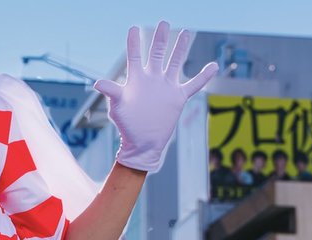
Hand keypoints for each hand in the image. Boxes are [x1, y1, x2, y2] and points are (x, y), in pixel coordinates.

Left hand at [94, 24, 217, 174]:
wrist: (142, 144)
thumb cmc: (127, 126)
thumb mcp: (117, 108)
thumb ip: (111, 92)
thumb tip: (98, 83)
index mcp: (137, 80)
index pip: (135, 57)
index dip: (134, 43)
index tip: (133, 28)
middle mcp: (152, 80)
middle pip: (158, 54)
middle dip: (161, 39)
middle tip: (164, 23)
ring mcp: (166, 87)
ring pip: (175, 63)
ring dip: (181, 49)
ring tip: (186, 32)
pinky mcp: (177, 98)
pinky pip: (193, 85)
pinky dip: (204, 77)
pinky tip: (213, 66)